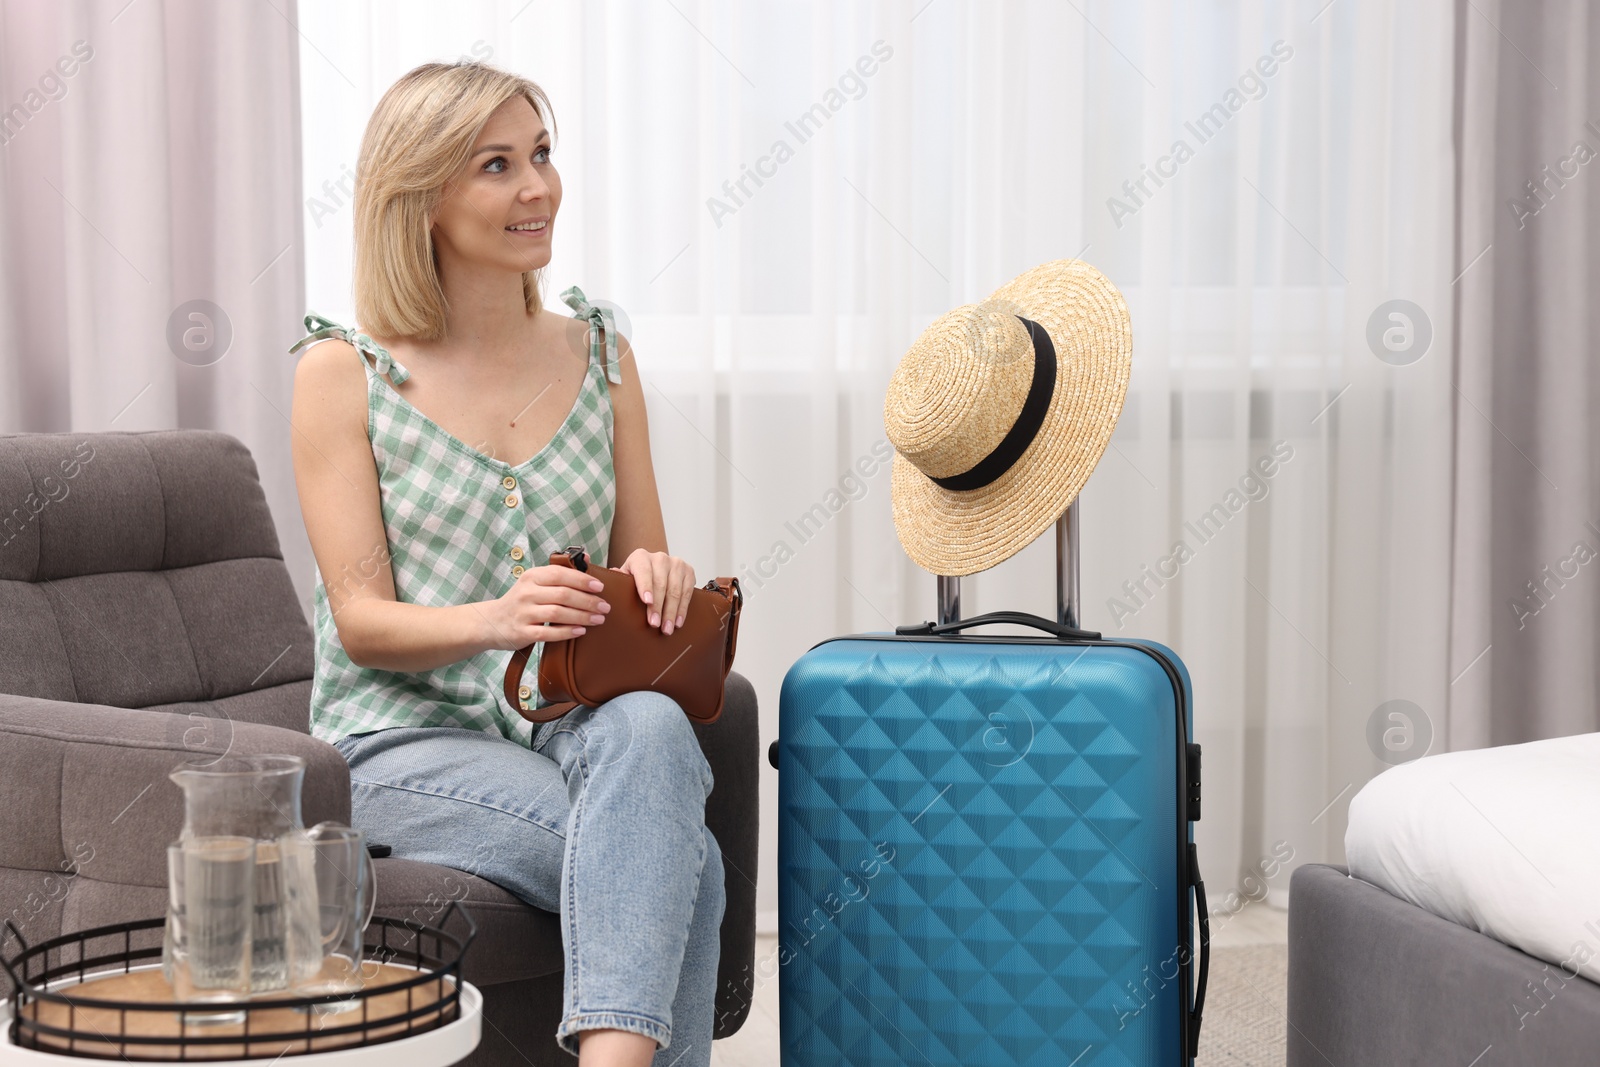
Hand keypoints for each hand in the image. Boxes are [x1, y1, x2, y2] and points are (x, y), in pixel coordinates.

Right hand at [486, 564, 609, 647]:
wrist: (492, 622)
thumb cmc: (522, 600)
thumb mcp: (535, 581)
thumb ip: (559, 572)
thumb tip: (586, 557)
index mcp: (531, 576)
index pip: (560, 574)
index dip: (582, 580)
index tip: (600, 587)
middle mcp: (526, 593)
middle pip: (563, 595)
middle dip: (588, 601)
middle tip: (605, 607)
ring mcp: (523, 613)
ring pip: (557, 613)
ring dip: (582, 616)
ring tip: (598, 619)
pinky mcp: (522, 632)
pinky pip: (548, 632)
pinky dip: (567, 632)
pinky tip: (581, 631)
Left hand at [617, 548, 695, 634]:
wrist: (656, 568)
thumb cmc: (637, 577)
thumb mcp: (626, 576)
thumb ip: (619, 579)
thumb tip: (609, 581)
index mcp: (640, 557)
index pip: (644, 571)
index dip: (645, 586)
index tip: (647, 602)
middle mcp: (660, 557)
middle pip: (660, 584)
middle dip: (658, 606)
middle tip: (654, 624)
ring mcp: (676, 563)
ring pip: (675, 590)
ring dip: (671, 612)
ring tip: (667, 628)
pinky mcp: (688, 571)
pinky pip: (687, 592)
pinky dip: (682, 609)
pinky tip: (678, 622)